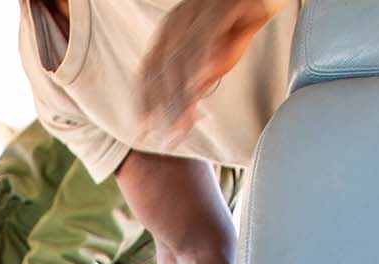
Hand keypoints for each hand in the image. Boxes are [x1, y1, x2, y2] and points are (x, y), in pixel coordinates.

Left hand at [139, 0, 287, 139]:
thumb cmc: (235, 29)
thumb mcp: (211, 64)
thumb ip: (195, 87)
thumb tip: (182, 120)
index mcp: (167, 34)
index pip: (146, 73)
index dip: (143, 103)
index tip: (143, 131)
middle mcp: (175, 22)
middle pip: (160, 70)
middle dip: (163, 108)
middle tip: (169, 135)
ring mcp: (194, 13)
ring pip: (179, 58)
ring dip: (181, 96)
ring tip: (184, 123)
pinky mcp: (217, 8)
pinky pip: (203, 38)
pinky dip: (198, 65)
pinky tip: (197, 88)